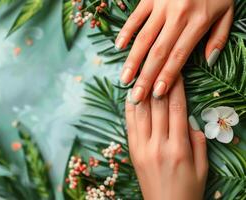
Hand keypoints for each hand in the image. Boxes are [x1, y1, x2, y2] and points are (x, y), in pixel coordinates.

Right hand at [116, 0, 233, 103]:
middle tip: (136, 95)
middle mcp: (177, 15)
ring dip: (132, 60)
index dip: (167, 76)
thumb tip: (208, 61)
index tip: (156, 94)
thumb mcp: (227, 12)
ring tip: (124, 79)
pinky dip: (126, 32)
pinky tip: (118, 47)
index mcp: (198, 21)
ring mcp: (161, 5)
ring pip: (143, 38)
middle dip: (146, 76)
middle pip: (158, 52)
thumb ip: (218, 37)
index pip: (179, 55)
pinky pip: (135, 17)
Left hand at [125, 75, 207, 199]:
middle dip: (158, 83)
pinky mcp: (132, 152)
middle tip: (158, 64)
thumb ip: (197, 141)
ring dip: (141, 91)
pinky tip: (131, 95)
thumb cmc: (188, 189)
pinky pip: (130, 125)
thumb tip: (190, 119)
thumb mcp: (202, 167)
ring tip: (141, 73)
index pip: (176, 109)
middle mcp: (158, 145)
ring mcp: (142, 148)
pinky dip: (130, 108)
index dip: (176, 87)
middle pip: (157, 106)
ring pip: (140, 113)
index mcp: (179, 148)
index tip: (176, 71)